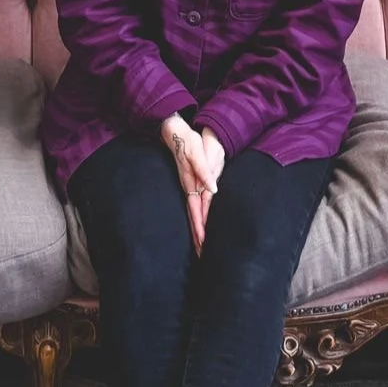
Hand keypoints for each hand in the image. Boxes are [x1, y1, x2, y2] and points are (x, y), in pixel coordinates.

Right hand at [194, 128, 225, 247]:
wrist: (175, 131)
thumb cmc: (187, 141)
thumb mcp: (196, 153)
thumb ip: (203, 171)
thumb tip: (213, 189)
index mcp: (191, 184)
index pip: (197, 211)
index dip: (200, 228)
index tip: (203, 245)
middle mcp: (189, 188)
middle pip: (193, 217)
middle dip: (197, 236)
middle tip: (201, 255)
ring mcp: (188, 186)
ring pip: (193, 213)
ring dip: (196, 230)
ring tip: (200, 246)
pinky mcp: (190, 183)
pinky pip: (193, 205)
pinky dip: (196, 217)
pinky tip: (198, 222)